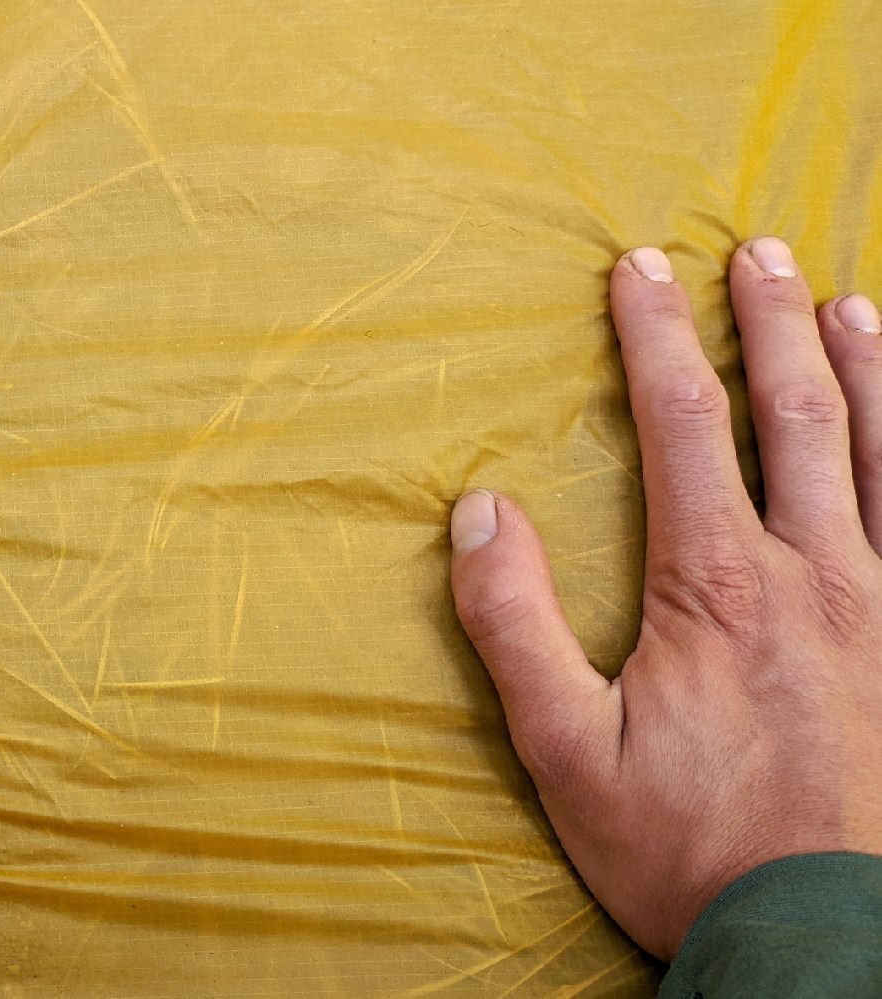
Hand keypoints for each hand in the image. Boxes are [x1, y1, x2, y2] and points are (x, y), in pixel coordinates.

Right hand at [449, 237, 881, 959]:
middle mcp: (817, 573)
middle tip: (756, 251)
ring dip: (867, 366)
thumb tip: (479, 512)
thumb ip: (513, 624)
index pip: (682, 425)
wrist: (818, 937)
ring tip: (849, 302)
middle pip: (798, 413)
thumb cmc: (683, 846)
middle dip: (770, 321)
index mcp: (718, 586)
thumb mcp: (561, 749)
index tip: (637, 267)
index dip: (655, 336)